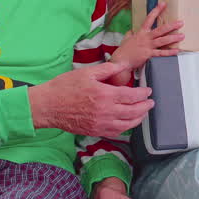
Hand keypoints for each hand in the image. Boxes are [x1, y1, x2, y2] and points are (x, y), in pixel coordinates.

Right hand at [29, 61, 153, 136]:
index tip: (148, 91)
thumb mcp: (87, 73)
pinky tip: (128, 123)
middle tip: (150, 103)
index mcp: (105, 95)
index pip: (132, 96)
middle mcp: (105, 112)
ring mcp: (101, 124)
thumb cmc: (65, 87)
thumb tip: (123, 65)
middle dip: (145, 107)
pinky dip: (125, 128)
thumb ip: (108, 70)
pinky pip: (116, 132)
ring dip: (138, 119)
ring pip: (127, 125)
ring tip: (143, 113)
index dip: (143, 94)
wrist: (48, 106)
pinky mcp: (95, 131)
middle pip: (133, 112)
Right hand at [111, 1, 183, 72]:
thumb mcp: (127, 38)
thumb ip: (131, 34)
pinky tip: (176, 51)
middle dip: (171, 26)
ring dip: (173, 38)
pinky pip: (161, 53)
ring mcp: (148, 46)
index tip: (163, 4)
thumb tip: (132, 31)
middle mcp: (146, 38)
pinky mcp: (149, 55)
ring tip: (182, 36)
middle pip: (160, 30)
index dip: (156, 11)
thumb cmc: (124, 50)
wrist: (121, 60)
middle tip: (181, 22)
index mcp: (141, 32)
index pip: (149, 18)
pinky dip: (169, 52)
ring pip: (163, 40)